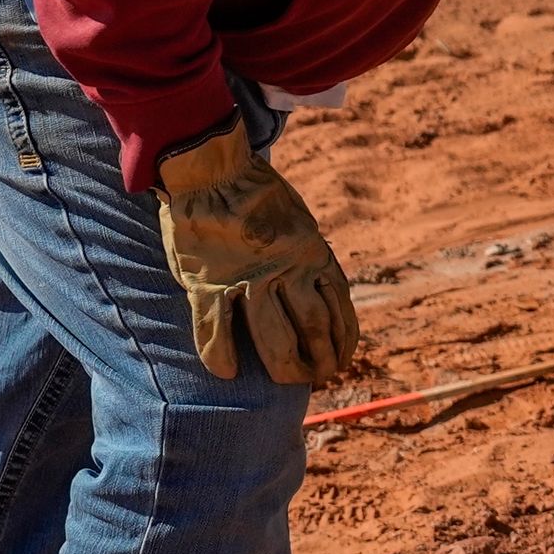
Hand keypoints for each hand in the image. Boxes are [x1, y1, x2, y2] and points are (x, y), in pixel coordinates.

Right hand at [154, 119, 361, 386]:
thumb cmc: (258, 197)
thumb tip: (322, 293)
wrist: (214, 170)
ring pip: (273, 338)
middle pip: (312, 329)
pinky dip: (220, 355)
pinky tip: (227, 373)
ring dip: (286, 367)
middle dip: (321, 360)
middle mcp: (286, 269)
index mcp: (313, 253)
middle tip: (320, 377)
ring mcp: (247, 278)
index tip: (343, 358)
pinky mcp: (209, 281)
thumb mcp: (300, 224)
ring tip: (290, 382)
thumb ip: (309, 259)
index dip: (344, 339)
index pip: (339, 307)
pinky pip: (215, 329)